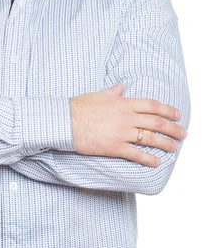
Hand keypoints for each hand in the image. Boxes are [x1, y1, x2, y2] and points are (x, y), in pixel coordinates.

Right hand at [70, 81, 187, 166]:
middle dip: (172, 128)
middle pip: (156, 122)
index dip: (167, 110)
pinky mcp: (114, 147)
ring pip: (149, 138)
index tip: (177, 114)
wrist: (64, 121)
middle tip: (183, 134)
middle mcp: (126, 117)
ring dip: (165, 143)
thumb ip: (113, 91)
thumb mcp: (98, 95)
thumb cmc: (78, 107)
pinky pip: (135, 154)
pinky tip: (156, 162)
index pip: (152, 105)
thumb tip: (121, 85)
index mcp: (123, 103)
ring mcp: (121, 132)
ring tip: (174, 148)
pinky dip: (148, 159)